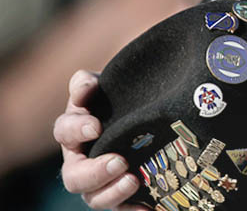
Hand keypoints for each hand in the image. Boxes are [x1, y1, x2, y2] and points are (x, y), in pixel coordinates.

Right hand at [54, 70, 142, 209]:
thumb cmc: (117, 94)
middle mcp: (81, 160)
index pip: (64, 131)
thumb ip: (87, 82)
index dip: (76, 130)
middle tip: (120, 161)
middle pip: (75, 176)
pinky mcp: (120, 194)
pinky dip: (132, 209)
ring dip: (112, 193)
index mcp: (73, 130)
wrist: (142, 109)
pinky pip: (121, 209)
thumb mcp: (104, 83)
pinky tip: (148, 206)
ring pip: (95, 198)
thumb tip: (84, 86)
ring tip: (134, 181)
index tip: (96, 126)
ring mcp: (99, 181)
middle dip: (95, 172)